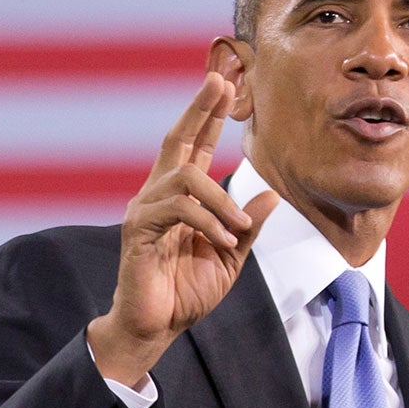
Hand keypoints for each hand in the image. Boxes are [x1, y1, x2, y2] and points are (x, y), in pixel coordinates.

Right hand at [87, 74, 277, 386]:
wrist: (155, 328)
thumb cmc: (185, 294)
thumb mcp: (230, 259)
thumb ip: (247, 227)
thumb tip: (269, 194)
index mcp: (180, 199)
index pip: (194, 147)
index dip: (208, 115)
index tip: (224, 84)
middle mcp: (157, 195)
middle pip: (177, 139)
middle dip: (199, 108)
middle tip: (219, 79)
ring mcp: (145, 211)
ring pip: (185, 176)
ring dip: (221, 199)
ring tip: (238, 228)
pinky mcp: (138, 231)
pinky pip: (178, 209)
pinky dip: (207, 222)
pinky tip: (223, 241)